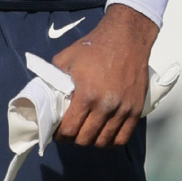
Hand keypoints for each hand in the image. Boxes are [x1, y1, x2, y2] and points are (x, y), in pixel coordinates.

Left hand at [51, 4, 156, 148]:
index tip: (57, 133)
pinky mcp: (135, 110)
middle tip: (70, 133)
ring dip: (92, 142)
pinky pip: (123, 137)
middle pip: (85, 139)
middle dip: (74, 139)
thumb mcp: (65, 60)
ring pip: (104, 141)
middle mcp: (105, 106)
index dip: (60, 136)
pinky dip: (111, 141)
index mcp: (86, 95)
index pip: (70, 129)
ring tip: (86, 134)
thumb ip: (54, 80)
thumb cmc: (93, 47)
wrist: (125, 38)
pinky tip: (103, 136)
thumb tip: (46, 97)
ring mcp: (122, 110)